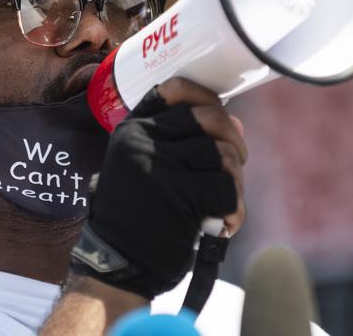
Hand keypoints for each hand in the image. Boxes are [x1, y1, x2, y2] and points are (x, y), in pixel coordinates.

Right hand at [76, 78, 245, 298]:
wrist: (118, 261)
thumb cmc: (138, 214)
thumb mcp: (144, 168)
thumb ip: (182, 142)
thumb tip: (235, 122)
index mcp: (131, 130)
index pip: (172, 91)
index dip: (203, 95)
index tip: (217, 109)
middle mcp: (140, 140)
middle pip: (208, 117)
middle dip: (233, 139)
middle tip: (235, 163)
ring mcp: (157, 164)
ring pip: (222, 153)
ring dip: (234, 180)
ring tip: (225, 200)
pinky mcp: (177, 194)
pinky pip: (226, 188)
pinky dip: (234, 208)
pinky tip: (225, 222)